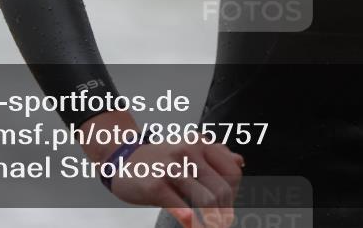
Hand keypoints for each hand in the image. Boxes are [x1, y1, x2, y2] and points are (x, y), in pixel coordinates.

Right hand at [108, 142, 244, 227]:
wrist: (122, 159)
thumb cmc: (157, 159)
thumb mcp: (187, 149)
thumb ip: (215, 154)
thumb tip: (240, 161)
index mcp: (199, 143)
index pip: (231, 172)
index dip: (234, 194)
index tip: (227, 207)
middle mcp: (188, 152)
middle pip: (221, 189)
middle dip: (224, 213)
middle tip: (220, 224)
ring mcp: (172, 168)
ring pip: (205, 201)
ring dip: (211, 222)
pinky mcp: (156, 186)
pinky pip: (181, 208)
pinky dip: (192, 222)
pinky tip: (192, 225)